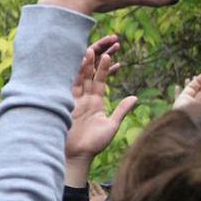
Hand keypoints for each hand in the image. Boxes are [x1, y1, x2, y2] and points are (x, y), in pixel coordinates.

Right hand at [66, 35, 136, 165]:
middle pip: (91, 74)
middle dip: (98, 59)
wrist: (77, 156)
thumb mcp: (111, 125)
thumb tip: (135, 97)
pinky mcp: (66, 103)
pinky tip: (82, 61)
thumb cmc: (94, 144)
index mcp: (96, 102)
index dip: (107, 68)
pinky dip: (77, 72)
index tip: (114, 55)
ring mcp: (74, 100)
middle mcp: (84, 98)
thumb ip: (122, 110)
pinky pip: (71, 84)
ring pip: (81, 76)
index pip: (101, 80)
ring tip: (94, 49)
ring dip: (87, 63)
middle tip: (105, 45)